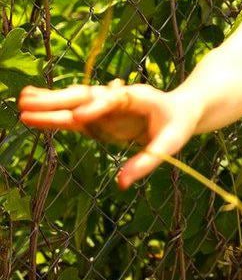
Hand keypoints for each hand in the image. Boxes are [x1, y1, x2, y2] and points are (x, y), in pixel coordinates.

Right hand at [17, 79, 201, 190]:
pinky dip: (52, 112)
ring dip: (49, 101)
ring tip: (22, 101)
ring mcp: (104, 106)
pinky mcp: (97, 118)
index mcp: (139, 97)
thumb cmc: (177, 125)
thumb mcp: (170, 144)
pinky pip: (72, 115)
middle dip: (59, 100)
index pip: (115, 100)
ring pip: (74, 102)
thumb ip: (147, 161)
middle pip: (86, 96)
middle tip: (30, 103)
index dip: (97, 108)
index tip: (79, 118)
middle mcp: (117, 97)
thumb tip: (122, 184)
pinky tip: (29, 109)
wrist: (180, 110)